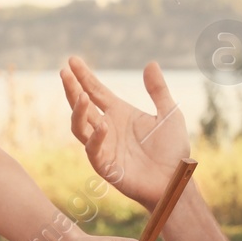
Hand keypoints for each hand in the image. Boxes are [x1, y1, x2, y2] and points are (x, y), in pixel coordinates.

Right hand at [61, 57, 191, 209]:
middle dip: (72, 89)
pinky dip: (97, 138)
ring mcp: (103, 147)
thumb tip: (150, 63)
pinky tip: (104, 125)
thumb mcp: (169, 114)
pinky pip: (94, 150)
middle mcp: (106, 128)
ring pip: (80, 127)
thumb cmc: (173, 150)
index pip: (95, 91)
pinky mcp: (106, 166)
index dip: (84, 76)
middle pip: (82, 105)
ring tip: (82, 96)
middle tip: (65, 72)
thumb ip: (158, 90)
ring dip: (78, 112)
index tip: (72, 60)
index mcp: (119, 114)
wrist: (176, 180)